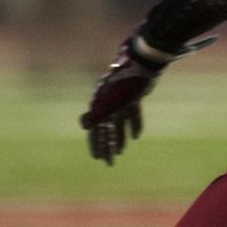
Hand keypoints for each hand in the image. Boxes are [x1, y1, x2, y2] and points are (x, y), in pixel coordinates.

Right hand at [80, 35, 215, 164]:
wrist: (143, 63)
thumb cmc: (125, 84)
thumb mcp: (111, 101)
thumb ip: (97, 114)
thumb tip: (83, 126)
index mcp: (100, 103)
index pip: (95, 128)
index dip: (95, 143)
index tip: (97, 158)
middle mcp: (108, 102)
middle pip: (106, 128)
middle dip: (107, 145)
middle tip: (109, 162)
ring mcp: (121, 99)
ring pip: (118, 123)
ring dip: (118, 138)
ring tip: (120, 152)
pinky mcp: (133, 95)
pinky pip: (131, 113)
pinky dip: (133, 124)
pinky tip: (136, 136)